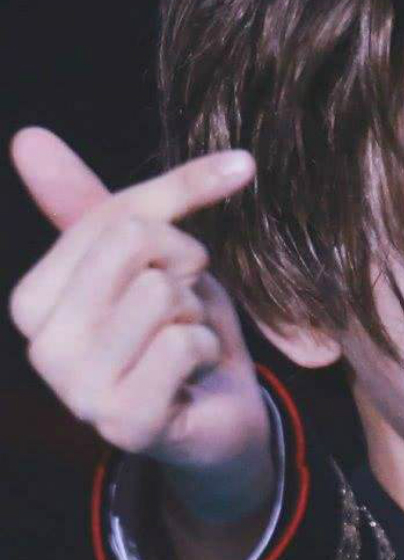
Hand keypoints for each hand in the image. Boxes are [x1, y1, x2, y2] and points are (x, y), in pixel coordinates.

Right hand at [8, 128, 272, 518]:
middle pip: (135, 243)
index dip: (178, 204)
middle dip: (186, 263)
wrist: (219, 420)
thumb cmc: (179, 332)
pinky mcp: (124, 423)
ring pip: (162, 292)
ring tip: (186, 341)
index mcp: (33, 301)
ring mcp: (78, 391)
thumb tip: (27, 136)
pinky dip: (208, 348)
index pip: (116, 216)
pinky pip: (183, 342)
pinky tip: (194, 373)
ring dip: (196, 312)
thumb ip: (105, 204)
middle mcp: (42, 347)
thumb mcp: (148, 259)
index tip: (218, 200)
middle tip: (188, 302)